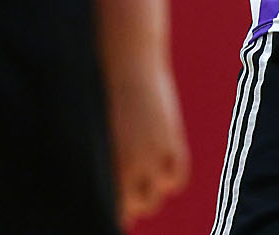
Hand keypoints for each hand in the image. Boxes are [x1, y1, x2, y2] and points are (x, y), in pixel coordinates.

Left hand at [103, 57, 188, 227]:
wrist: (127, 66)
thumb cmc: (104, 94)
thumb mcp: (101, 133)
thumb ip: (107, 160)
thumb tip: (107, 183)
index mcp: (106, 165)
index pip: (113, 205)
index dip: (117, 211)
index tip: (120, 212)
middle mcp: (130, 166)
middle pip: (136, 206)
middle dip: (134, 204)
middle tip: (133, 195)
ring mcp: (153, 156)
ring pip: (155, 198)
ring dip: (152, 193)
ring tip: (148, 181)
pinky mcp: (172, 143)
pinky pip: (176, 179)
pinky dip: (172, 180)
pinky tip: (165, 170)